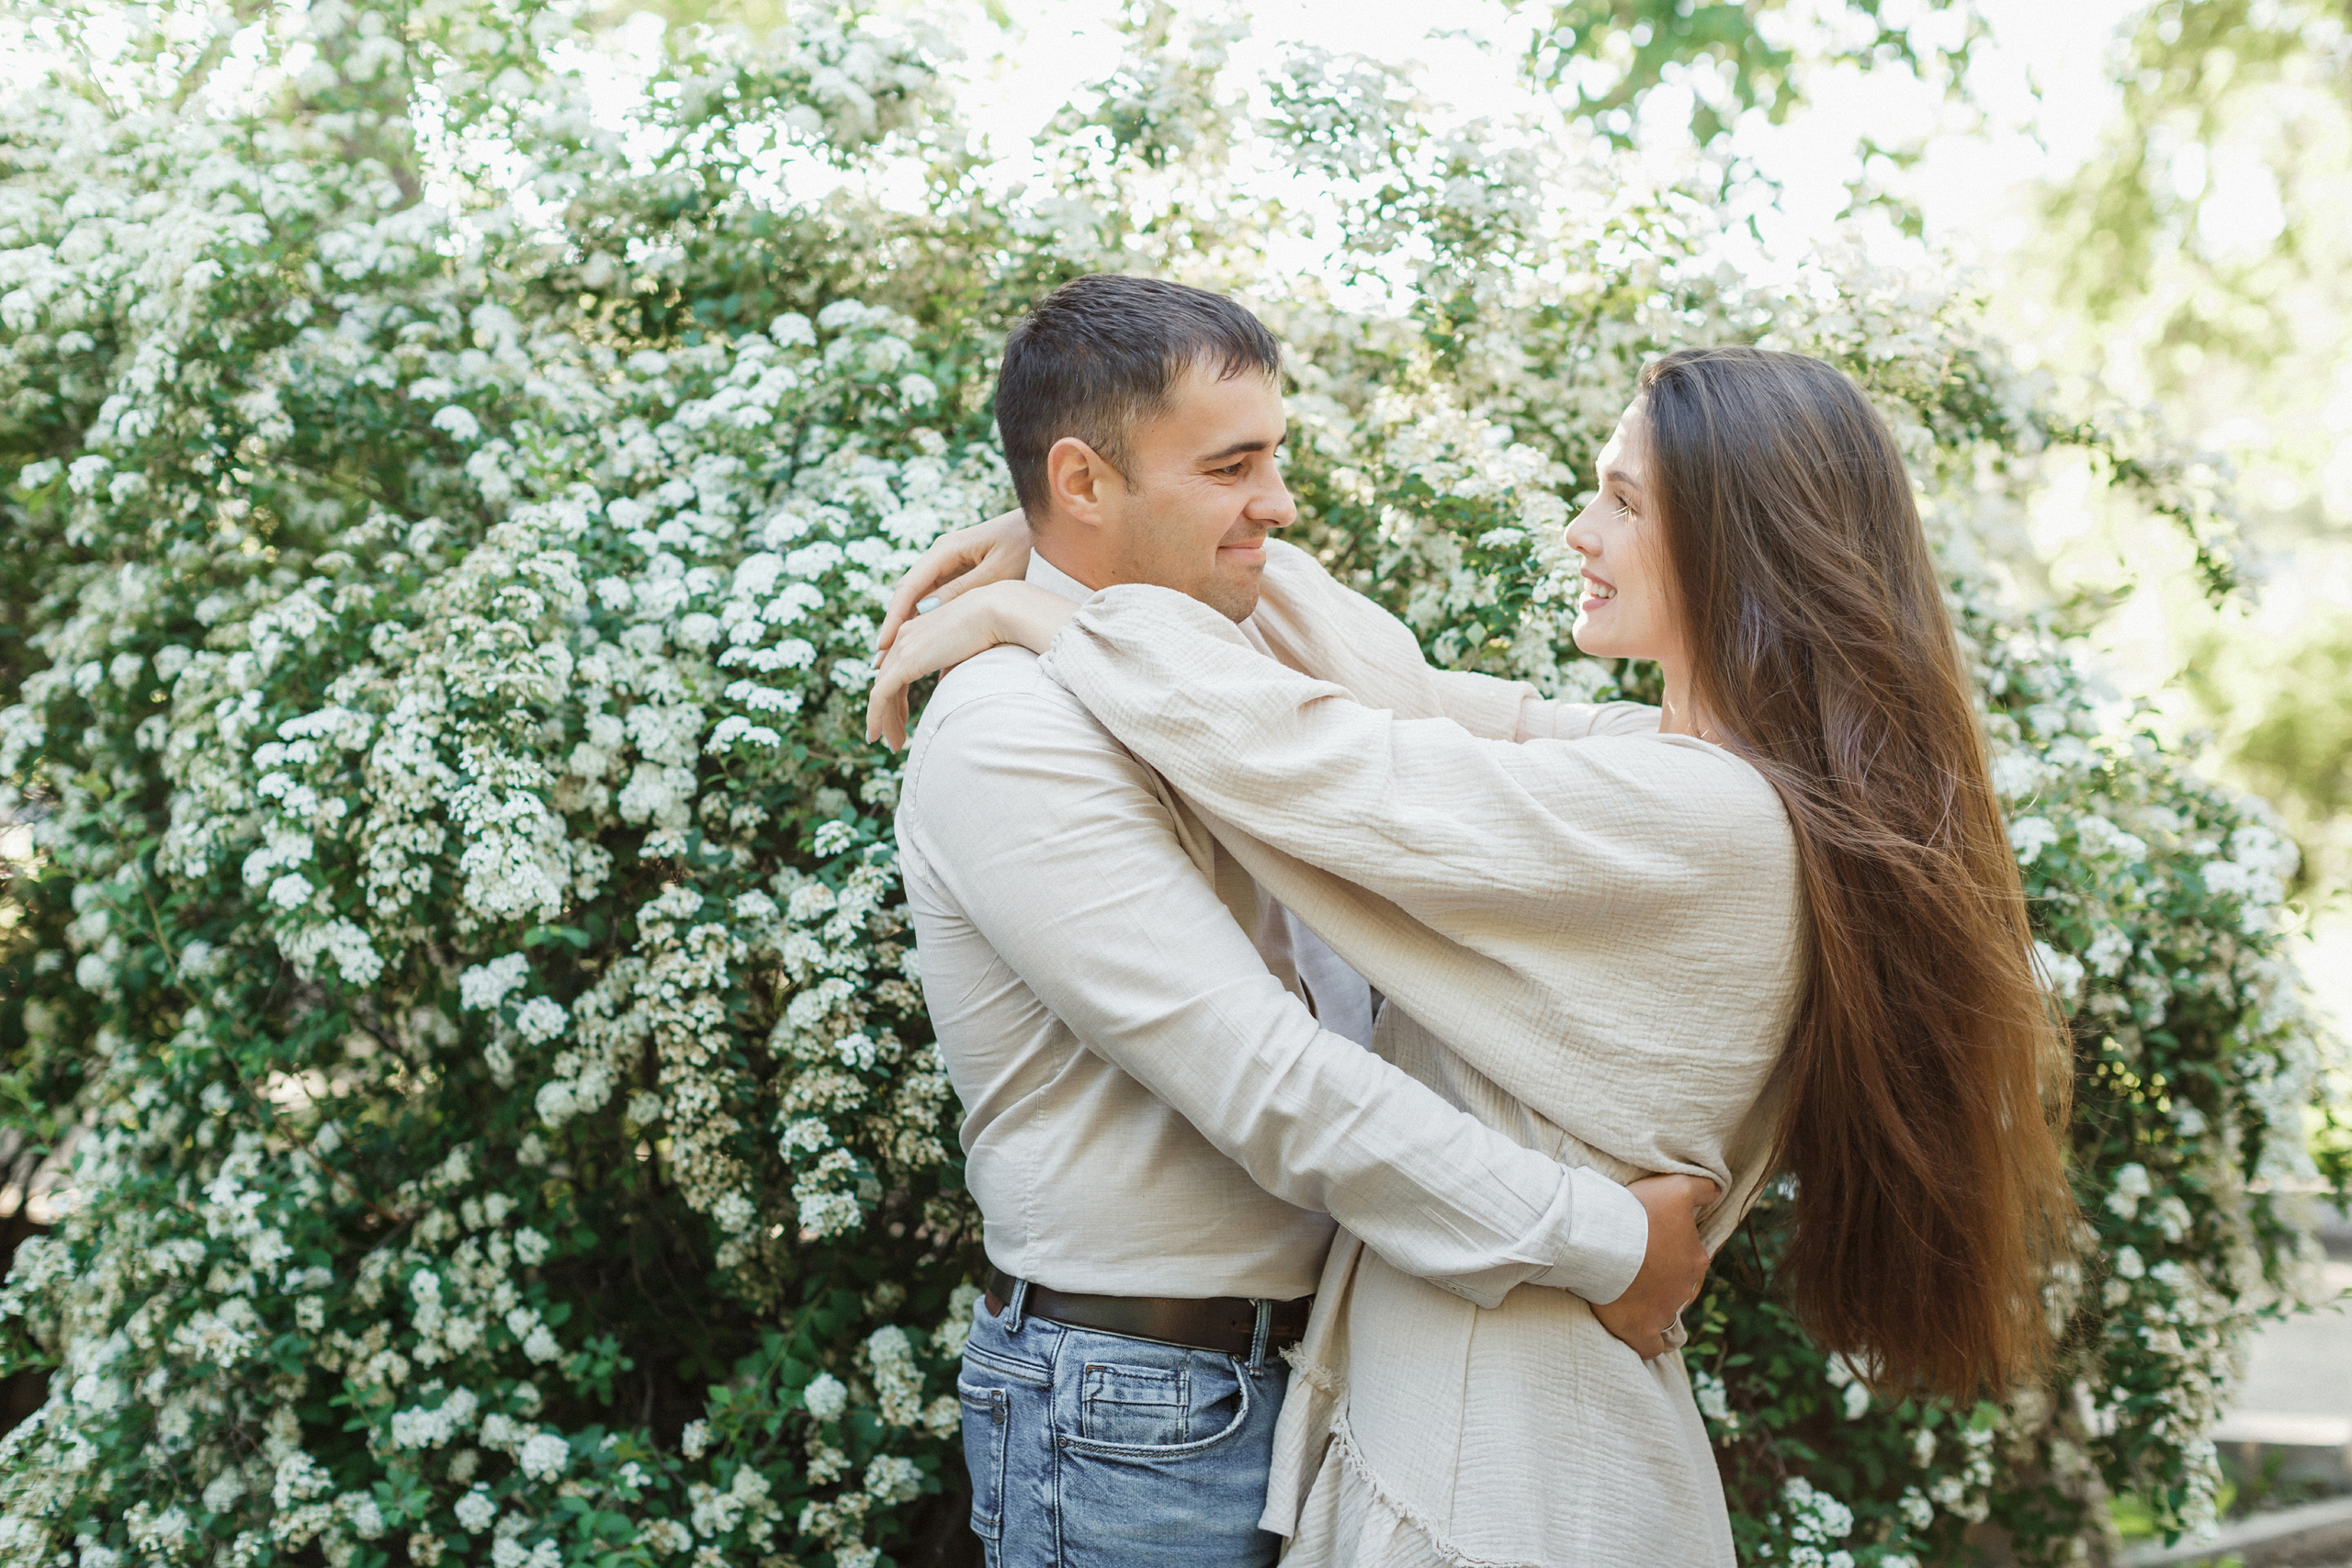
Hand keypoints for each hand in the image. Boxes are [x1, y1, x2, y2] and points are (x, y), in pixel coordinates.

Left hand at [864, 581, 1078, 750]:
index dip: (897, 696)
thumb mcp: (966, 652)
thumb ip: (949, 668)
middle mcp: (905, 636)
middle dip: (888, 712)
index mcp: (919, 630)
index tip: (903, 719)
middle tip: (895, 739)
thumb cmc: (994, 628)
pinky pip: (881, 695)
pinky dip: (876, 717)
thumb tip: (944, 687)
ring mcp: (903, 647)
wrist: (998, 610)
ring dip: (884, 720)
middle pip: (886, 680)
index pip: (898, 668)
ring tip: (893, 745)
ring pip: (881, 691)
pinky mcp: (905, 662)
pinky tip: (876, 736)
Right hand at [874, 509, 1033, 654]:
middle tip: (879, 662)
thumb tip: (924, 611)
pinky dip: (929, 623)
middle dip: (894, 628)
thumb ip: (962, 590)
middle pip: (909, 595)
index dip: (893, 618)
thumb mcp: (997, 570)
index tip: (883, 645)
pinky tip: (925, 646)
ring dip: (909, 628)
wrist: (1048, 525)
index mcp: (945, 549)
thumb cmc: (1028, 544)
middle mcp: (942, 555)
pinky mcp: (963, 574)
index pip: (909, 587)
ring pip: (921, 600)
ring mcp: (951, 564)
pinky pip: (939, 601)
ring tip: (894, 661)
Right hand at [1590, 1173, 1718, 1359]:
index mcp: (1695, 1257)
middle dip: (1663, 1278)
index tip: (1649, 1242)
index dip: (1672, 1250)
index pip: (1692, 1258)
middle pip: (1678, 1286)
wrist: (1599, 1239)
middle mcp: (1685, 1288)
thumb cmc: (1636, 1211)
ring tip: (1629, 1291)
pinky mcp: (1640, 1330)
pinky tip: (1639, 1332)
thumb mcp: (1676, 1187)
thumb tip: (1718, 1192)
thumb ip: (1702, 1188)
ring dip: (1652, 1304)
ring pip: (1666, 1312)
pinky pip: (1651, 1346)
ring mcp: (1663, 1312)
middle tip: (1636, 1264)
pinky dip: (1647, 1342)